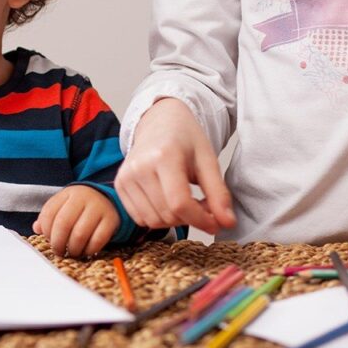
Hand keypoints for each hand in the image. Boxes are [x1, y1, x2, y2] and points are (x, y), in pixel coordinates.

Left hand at [32, 185, 119, 257]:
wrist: (108, 200)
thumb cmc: (80, 207)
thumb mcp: (63, 206)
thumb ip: (48, 217)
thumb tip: (37, 228)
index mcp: (68, 193)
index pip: (49, 213)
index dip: (46, 231)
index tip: (48, 239)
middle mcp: (83, 198)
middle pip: (63, 224)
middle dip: (58, 243)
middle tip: (59, 251)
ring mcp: (98, 208)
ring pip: (80, 234)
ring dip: (73, 249)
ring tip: (72, 253)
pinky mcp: (111, 220)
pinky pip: (97, 240)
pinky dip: (89, 250)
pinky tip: (86, 251)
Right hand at [114, 97, 234, 235]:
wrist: (160, 123)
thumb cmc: (185, 139)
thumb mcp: (208, 161)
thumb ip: (218, 193)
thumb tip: (227, 223)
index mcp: (163, 156)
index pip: (179, 203)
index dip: (201, 220)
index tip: (216, 224)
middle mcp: (139, 167)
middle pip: (167, 215)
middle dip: (190, 219)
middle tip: (202, 206)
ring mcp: (125, 176)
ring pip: (152, 221)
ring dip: (173, 221)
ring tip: (185, 203)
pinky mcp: (119, 185)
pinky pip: (139, 218)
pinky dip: (157, 218)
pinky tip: (167, 203)